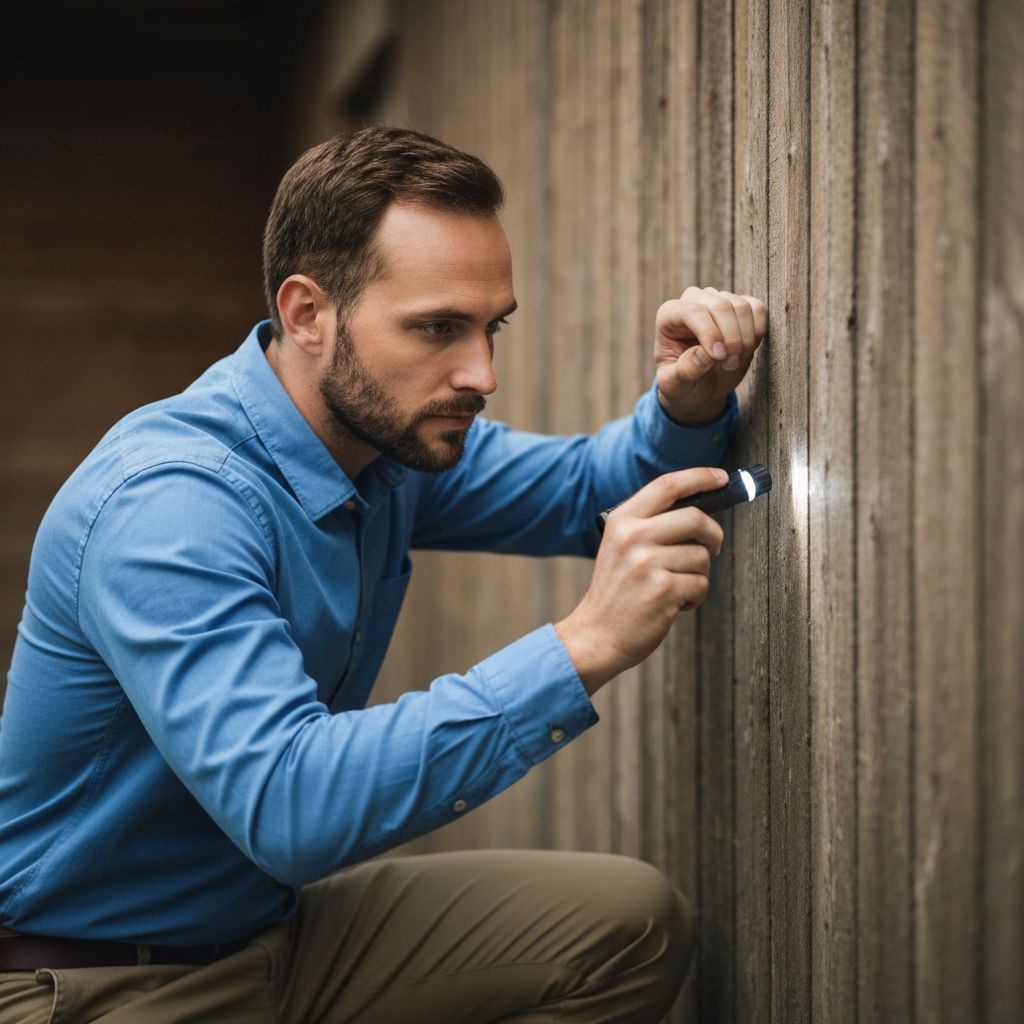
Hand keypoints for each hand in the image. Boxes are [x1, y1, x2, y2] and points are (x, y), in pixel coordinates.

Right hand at [554, 467, 726, 694]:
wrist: (596, 635)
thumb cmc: (616, 591)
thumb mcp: (620, 546)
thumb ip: (649, 524)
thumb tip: (700, 510)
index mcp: (621, 521)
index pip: (666, 485)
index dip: (699, 477)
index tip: (721, 478)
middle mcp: (633, 537)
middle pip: (695, 517)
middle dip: (713, 534)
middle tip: (711, 547)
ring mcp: (648, 563)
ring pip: (702, 555)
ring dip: (698, 573)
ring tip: (675, 586)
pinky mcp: (664, 590)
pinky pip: (701, 584)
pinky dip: (694, 596)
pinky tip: (673, 603)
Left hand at [654, 286, 767, 423]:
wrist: (700, 385)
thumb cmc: (682, 383)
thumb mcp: (674, 385)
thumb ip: (685, 370)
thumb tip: (707, 354)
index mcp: (669, 315)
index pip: (694, 312)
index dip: (711, 333)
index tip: (719, 357)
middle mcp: (693, 300)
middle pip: (721, 306)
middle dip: (731, 339)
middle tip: (729, 365)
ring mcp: (719, 299)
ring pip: (742, 307)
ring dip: (745, 339)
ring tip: (733, 361)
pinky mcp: (741, 306)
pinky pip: (758, 309)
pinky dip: (758, 331)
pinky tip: (746, 349)